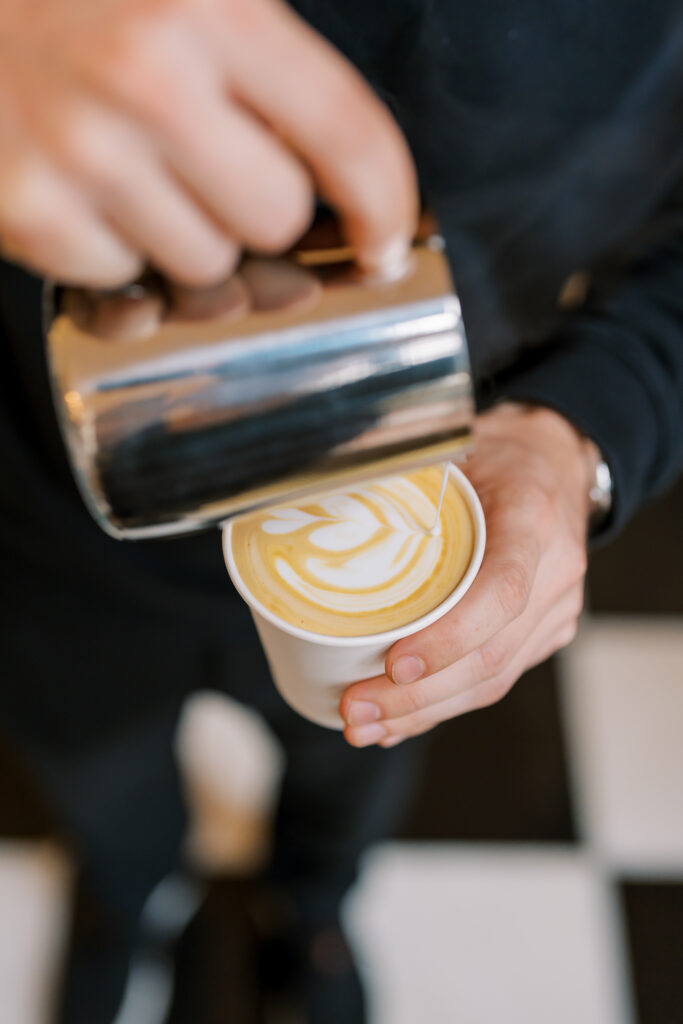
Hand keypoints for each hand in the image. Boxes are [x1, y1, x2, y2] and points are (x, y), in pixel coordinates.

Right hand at [0, 0, 416, 286]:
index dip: (385, 204)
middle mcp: (149, 81)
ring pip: (204, 266)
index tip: (383, 241)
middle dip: (258, 209)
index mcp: (209, 5)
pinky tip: (82, 189)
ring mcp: (82, 153)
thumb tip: (350, 180)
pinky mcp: (28, 212)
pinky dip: (113, 251)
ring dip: (185, 235)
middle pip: (275, 219)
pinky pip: (122, 281)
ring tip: (132, 167)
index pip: (347, 133)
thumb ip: (266, 61)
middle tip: (208, 164)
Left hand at [340, 403, 594, 746]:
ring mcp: (555, 611)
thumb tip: (317, 479)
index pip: (500, 592)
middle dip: (418, 695)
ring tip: (365, 725)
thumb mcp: (457, 444)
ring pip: (493, 679)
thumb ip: (402, 466)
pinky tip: (399, 719)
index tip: (394, 663)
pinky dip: (443, 704)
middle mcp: (555, 573)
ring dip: (424, 712)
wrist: (555, 465)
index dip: (449, 636)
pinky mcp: (543, 634)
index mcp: (533, 519)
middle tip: (356, 709)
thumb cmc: (501, 455)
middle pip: (490, 655)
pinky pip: (495, 678)